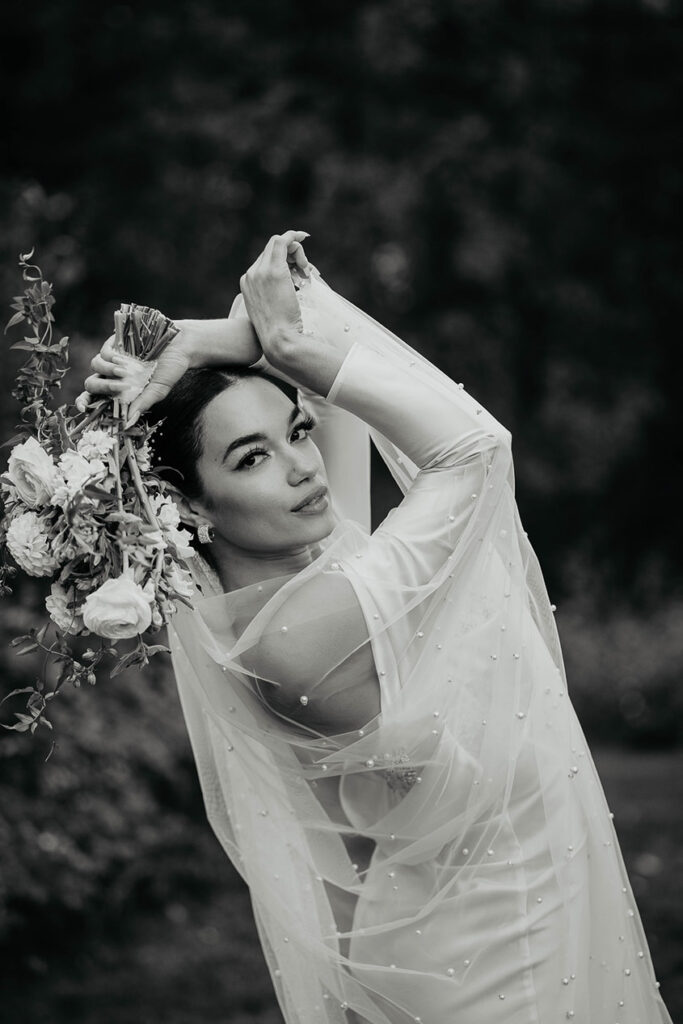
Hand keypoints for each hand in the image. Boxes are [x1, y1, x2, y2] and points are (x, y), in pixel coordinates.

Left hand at [78, 317, 263, 425]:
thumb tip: (127, 423)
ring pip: (96, 365)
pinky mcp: (117, 341)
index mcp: (120, 389)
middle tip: (119, 387)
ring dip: (108, 371)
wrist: (181, 345)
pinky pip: (104, 351)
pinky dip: (112, 357)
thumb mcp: (157, 391)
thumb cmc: (170, 370)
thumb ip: (141, 404)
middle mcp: (113, 374)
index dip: (84, 402)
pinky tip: (125, 360)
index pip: (95, 398)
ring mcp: (113, 357)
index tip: (83, 409)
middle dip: (101, 386)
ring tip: (125, 372)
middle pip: (92, 382)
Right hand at [239, 230, 310, 354]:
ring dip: (297, 253)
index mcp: (248, 284)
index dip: (284, 261)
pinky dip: (294, 237)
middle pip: (271, 250)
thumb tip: (287, 292)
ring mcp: (260, 271)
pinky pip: (283, 241)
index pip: (265, 262)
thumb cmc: (279, 334)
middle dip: (292, 256)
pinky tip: (304, 237)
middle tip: (306, 271)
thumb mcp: (272, 313)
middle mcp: (250, 275)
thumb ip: (274, 298)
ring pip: (278, 244)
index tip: (298, 267)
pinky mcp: (274, 271)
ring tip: (307, 272)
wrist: (279, 340)